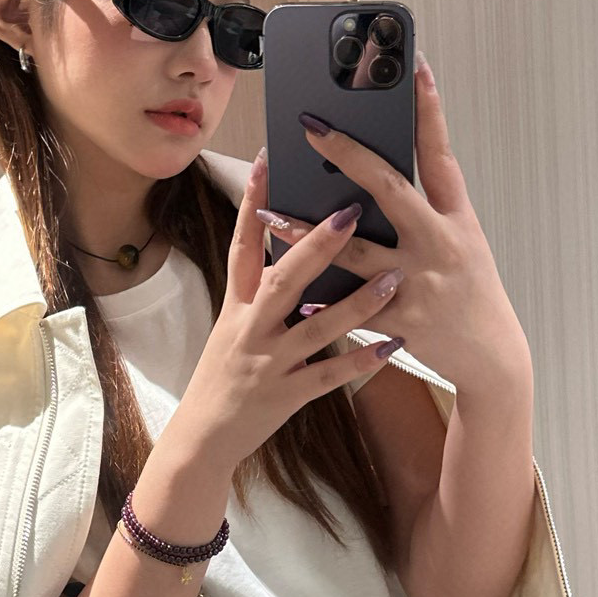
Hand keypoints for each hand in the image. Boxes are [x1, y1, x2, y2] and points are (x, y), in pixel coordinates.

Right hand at [171, 147, 420, 473]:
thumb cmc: (224, 374)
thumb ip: (263, 288)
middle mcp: (250, 329)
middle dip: (317, 246)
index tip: (269, 158)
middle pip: (284, 280)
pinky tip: (393, 346)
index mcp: (237, 305)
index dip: (254, 201)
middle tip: (351, 211)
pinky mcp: (287, 396)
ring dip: (358, 303)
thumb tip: (295, 246)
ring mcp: (269, 363)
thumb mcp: (233, 324)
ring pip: (317, 328)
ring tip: (395, 278)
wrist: (203, 437)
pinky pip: (330, 377)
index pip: (243, 245)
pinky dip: (361, 361)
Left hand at [256, 54, 528, 389]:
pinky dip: (319, 300)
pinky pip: (351, 307)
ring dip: (307, 232)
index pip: (440, 154)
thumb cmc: (470, 291)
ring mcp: (421, 282)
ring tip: (268, 212)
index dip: (428, 109)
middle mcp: (441, 243)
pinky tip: (289, 293)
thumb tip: (373, 178)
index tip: (413, 65)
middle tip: (310, 126)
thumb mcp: (462, 242)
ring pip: (355, 252)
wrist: (492, 358)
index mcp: (457, 218)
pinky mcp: (403, 320)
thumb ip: (424, 212)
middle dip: (348, 155)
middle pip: (391, 189)